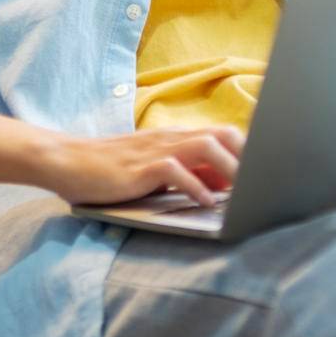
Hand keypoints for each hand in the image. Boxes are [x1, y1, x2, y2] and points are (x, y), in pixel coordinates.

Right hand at [37, 124, 245, 207]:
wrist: (68, 161)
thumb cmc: (111, 169)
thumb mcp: (154, 169)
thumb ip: (188, 173)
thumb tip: (223, 185)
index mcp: (176, 138)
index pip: (223, 133)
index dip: (249, 151)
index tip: (267, 172)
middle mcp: (170, 138)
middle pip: (222, 134)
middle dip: (247, 156)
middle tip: (262, 182)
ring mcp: (155, 150)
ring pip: (204, 146)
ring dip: (229, 168)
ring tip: (244, 191)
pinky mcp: (139, 167)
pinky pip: (175, 171)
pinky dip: (195, 186)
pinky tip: (206, 203)